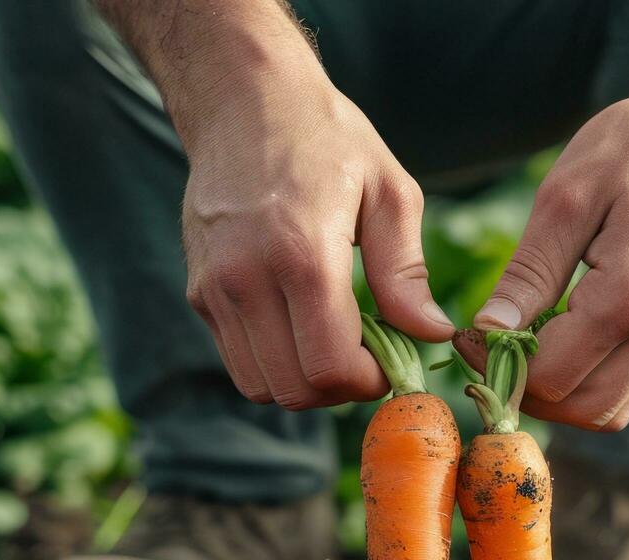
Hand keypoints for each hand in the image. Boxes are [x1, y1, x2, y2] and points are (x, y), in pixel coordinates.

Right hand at [172, 53, 451, 407]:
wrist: (244, 100)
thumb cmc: (328, 140)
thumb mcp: (389, 192)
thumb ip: (406, 272)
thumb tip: (430, 334)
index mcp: (302, 255)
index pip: (330, 368)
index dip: (369, 382)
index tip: (391, 361)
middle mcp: (246, 278)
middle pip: (294, 390)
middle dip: (340, 389)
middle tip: (367, 359)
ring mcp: (214, 289)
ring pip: (260, 386)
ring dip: (304, 383)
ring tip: (335, 344)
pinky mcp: (198, 292)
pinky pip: (238, 361)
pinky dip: (274, 363)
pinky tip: (302, 328)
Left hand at [467, 85, 628, 429]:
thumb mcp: (566, 197)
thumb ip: (529, 273)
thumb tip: (489, 331)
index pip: (549, 376)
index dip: (496, 365)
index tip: (469, 331)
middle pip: (576, 408)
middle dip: (522, 389)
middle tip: (488, 345)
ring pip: (602, 410)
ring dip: (554, 394)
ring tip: (520, 345)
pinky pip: (622, 389)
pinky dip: (583, 383)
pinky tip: (555, 340)